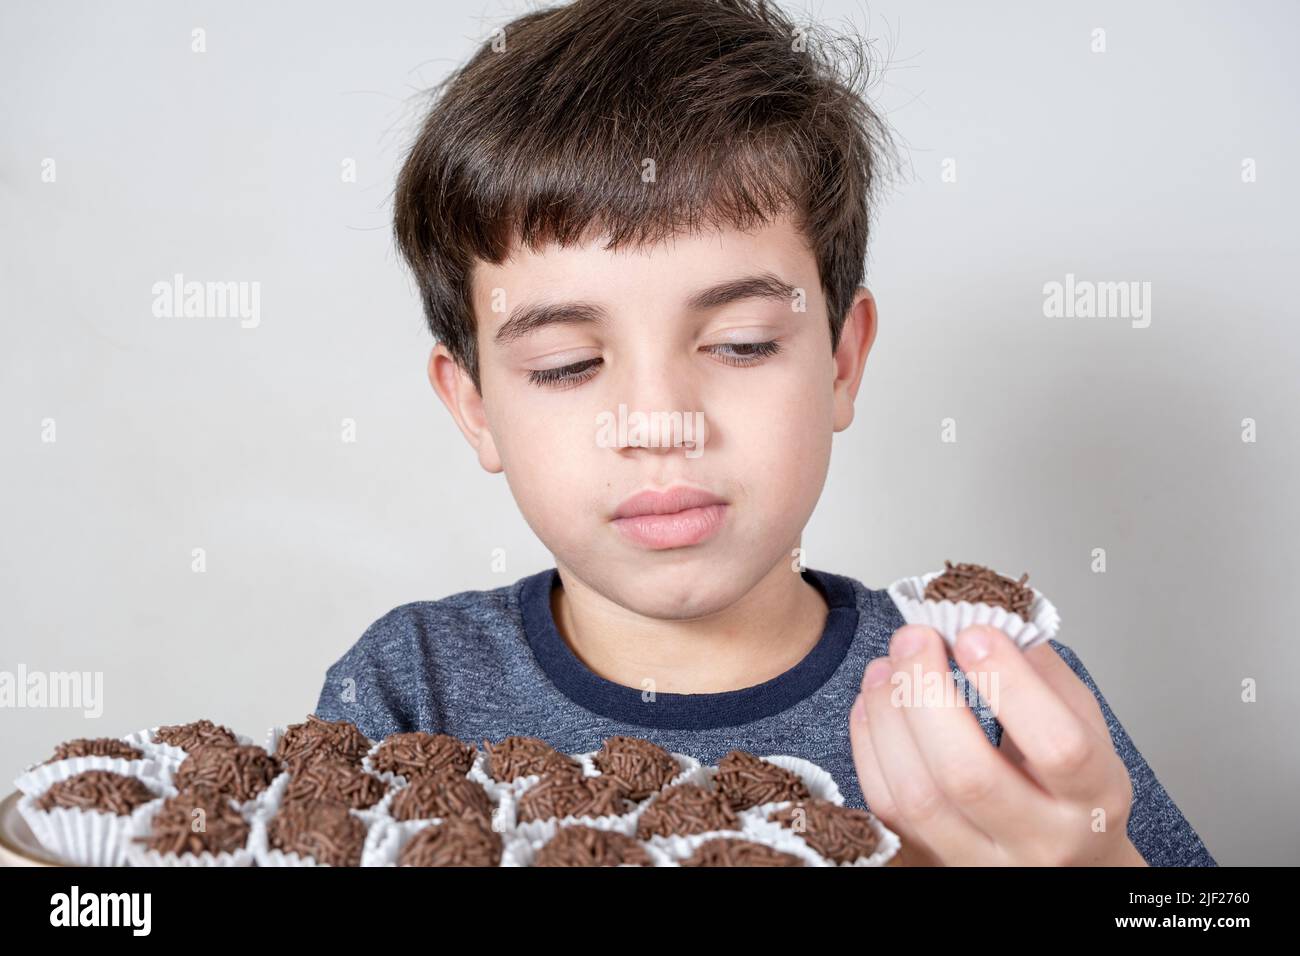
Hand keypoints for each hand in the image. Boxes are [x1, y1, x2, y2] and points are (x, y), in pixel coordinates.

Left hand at [849, 623, 1147, 865]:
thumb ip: (1041, 670)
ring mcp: (981, 859)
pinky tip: (873, 702)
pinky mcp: (933, 860)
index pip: (1058, 747)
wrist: (1068, 860)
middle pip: (968, 774)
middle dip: (929, 691)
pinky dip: (868, 744)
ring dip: (888, 715)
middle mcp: (1039, 840)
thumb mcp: (1083, 724)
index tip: (975, 633)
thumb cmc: (1073, 786)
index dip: (1010, 684)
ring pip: (916, 796)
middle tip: (916, 636)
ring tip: (887, 665)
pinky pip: (885, 807)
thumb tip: (990, 613)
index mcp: (1092, 799)